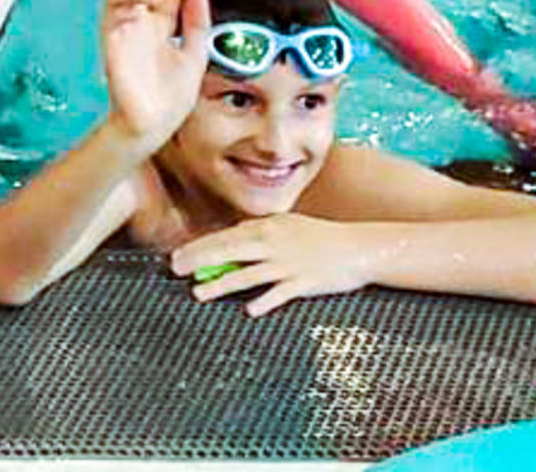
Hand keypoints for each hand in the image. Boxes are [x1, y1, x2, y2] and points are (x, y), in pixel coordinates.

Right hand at [99, 0, 212, 149]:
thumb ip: (196, 26)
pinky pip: (110, 20)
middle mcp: (141, 25)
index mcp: (161, 26)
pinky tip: (140, 12)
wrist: (155, 124)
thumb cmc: (172, 96)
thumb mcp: (194, 56)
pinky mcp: (112, 47)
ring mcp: (125, 34)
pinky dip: (124, 10)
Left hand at [173, 213, 385, 314]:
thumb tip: (234, 239)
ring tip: (198, 294)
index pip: (226, 236)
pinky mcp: (305, 282)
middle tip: (175, 269)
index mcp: (269, 227)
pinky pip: (280, 293)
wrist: (360, 247)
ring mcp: (289, 263)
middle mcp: (274, 243)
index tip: (179, 254)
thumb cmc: (323, 237)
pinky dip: (264, 301)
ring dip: (221, 284)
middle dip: (199, 260)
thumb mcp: (289, 226)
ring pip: (248, 273)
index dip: (200, 246)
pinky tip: (248, 310)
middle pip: (229, 251)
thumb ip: (261, 232)